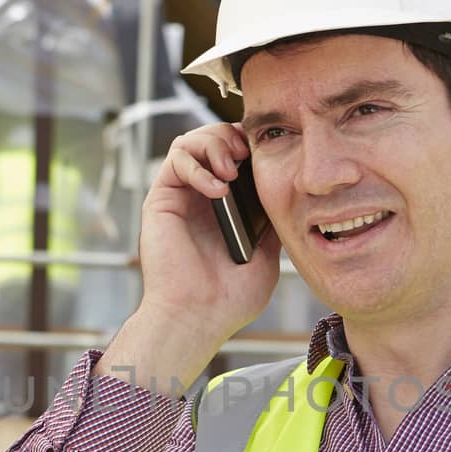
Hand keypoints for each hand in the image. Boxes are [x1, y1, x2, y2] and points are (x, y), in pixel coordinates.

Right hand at [96, 124, 281, 392]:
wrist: (200, 316)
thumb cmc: (231, 296)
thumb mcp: (268, 253)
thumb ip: (273, 220)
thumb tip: (289, 190)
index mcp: (227, 207)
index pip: (237, 154)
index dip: (251, 144)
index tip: (268, 153)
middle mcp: (201, 196)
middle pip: (213, 138)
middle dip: (232, 135)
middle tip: (246, 155)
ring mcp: (181, 196)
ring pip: (191, 140)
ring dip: (214, 144)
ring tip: (231, 169)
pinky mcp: (161, 199)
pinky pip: (176, 159)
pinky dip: (198, 165)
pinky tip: (218, 190)